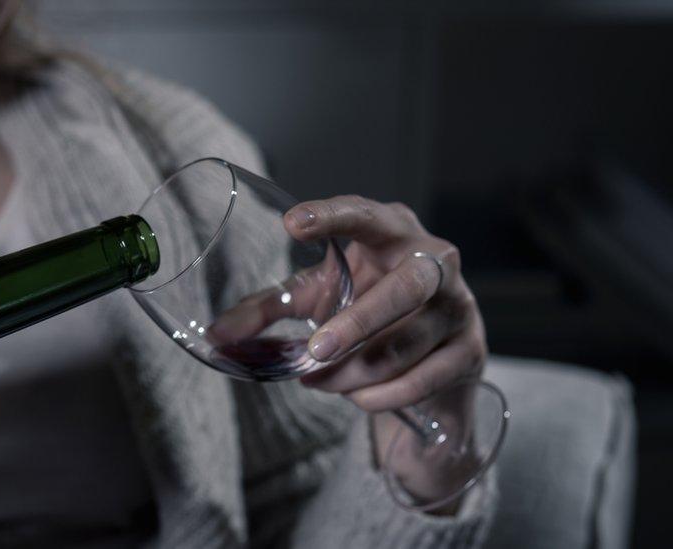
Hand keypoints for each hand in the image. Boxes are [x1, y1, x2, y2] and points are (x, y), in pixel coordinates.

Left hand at [284, 196, 485, 504]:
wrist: (431, 357)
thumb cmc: (368, 307)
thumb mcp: (317, 299)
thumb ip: (268, 311)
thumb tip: (215, 336)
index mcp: (394, 232)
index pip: (365, 215)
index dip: (331, 217)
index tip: (292, 223)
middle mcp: (436, 260)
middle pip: (405, 287)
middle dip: (358, 323)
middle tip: (313, 349)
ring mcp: (460, 305)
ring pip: (404, 345)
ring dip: (353, 372)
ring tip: (319, 380)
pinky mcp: (469, 350)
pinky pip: (423, 379)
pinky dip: (381, 396)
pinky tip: (358, 397)